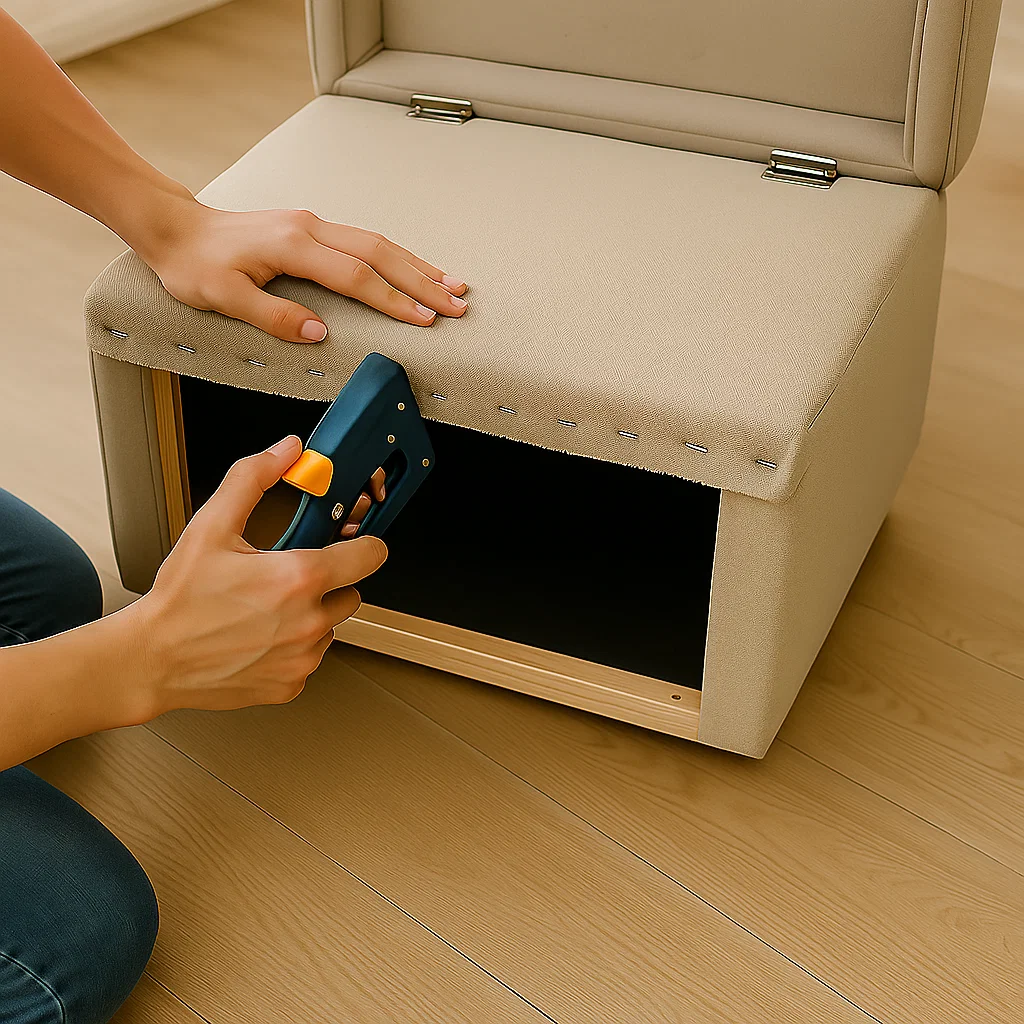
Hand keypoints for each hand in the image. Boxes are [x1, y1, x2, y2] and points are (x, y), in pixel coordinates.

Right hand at [134, 435, 387, 714]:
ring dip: (310, 616)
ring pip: (330, 627)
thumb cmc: (180, 598)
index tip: (352, 545)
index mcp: (298, 578)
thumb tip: (286, 451)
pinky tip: (259, 636)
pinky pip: (309, 657)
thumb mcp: (212, 526)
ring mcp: (302, 657)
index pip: (370, 556)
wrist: (152, 659)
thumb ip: (253, 478)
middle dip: (327, 582)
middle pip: (350, 593)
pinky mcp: (291, 684)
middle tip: (285, 578)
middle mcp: (308, 621)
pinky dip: (293, 647)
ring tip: (266, 608)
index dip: (363, 545)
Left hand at [136, 194, 468, 342]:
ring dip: (417, 265)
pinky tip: (414, 269)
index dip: (393, 300)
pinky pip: (364, 241)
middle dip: (422, 281)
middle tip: (457, 304)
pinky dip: (396, 257)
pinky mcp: (311, 228)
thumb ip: (274, 316)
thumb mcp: (223, 298)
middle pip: (379, 253)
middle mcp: (309, 228)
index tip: (424, 320)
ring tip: (452, 285)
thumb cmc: (194, 266)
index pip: (355, 276)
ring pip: (378, 242)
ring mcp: (312, 224)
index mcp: (292, 245)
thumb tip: (321, 334)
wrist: (176, 228)